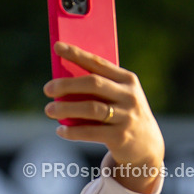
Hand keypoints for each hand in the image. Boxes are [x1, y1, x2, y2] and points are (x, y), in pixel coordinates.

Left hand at [43, 42, 164, 193]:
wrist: (146, 146)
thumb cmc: (122, 114)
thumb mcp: (118, 96)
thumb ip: (98, 87)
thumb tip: (61, 80)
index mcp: (127, 79)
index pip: (98, 63)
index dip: (77, 54)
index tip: (57, 47)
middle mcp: (129, 95)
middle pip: (93, 84)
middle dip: (67, 84)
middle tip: (47, 89)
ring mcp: (126, 116)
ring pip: (91, 108)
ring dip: (66, 109)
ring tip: (49, 110)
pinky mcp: (121, 137)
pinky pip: (91, 132)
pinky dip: (72, 131)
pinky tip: (61, 131)